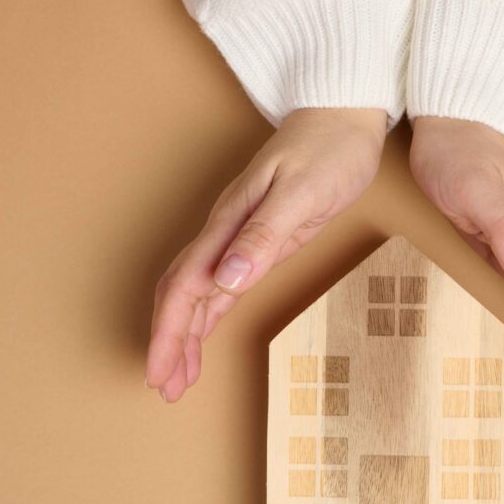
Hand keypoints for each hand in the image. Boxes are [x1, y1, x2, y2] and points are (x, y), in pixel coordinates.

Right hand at [145, 108, 386, 401]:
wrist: (342, 117)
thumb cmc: (326, 148)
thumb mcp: (301, 192)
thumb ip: (264, 236)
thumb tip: (227, 280)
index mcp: (229, 223)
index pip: (186, 285)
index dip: (170, 332)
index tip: (161, 370)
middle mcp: (226, 233)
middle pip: (183, 294)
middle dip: (169, 342)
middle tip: (164, 386)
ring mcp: (240, 238)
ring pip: (200, 295)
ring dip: (186, 336)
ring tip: (179, 377)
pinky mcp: (259, 242)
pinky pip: (223, 287)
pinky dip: (210, 317)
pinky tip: (203, 338)